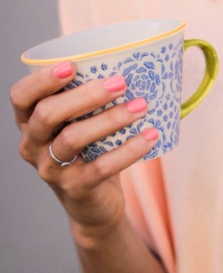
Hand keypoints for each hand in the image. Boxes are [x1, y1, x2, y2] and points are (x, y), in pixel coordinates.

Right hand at [10, 62, 157, 233]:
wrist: (95, 208)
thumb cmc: (90, 156)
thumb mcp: (83, 128)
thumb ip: (90, 105)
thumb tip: (129, 70)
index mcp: (30, 125)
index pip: (21, 97)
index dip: (42, 79)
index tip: (72, 65)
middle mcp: (33, 147)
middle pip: (48, 114)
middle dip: (85, 95)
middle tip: (120, 82)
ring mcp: (51, 170)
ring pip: (74, 138)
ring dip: (111, 119)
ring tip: (141, 106)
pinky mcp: (76, 189)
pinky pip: (102, 167)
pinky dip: (128, 150)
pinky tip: (150, 137)